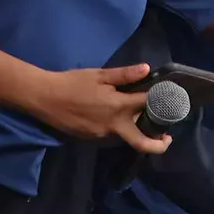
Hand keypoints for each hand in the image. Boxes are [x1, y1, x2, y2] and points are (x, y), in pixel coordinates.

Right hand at [27, 64, 169, 151]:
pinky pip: (113, 137)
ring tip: (144, 122)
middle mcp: (114, 126)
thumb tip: (147, 69)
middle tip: (168, 137)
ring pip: (127, 138)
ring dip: (138, 133)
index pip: (148, 106)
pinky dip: (121, 131)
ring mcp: (102, 136)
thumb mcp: (99, 75)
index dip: (161, 101)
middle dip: (159, 144)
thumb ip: (124, 75)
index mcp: (118, 107)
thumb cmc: (71, 83)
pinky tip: (119, 120)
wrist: (44, 98)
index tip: (170, 100)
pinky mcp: (92, 139)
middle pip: (143, 143)